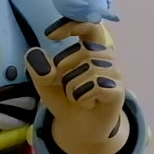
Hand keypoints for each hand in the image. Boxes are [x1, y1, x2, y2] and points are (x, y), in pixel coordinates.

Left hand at [26, 22, 127, 153]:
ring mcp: (115, 73)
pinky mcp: (118, 90)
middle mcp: (106, 56)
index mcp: (89, 48)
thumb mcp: (45, 84)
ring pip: (88, 71)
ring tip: (79, 97)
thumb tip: (35, 54)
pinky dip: (84, 98)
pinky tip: (88, 103)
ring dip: (73, 90)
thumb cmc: (65, 100)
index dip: (71, 25)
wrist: (79, 128)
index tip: (50, 36)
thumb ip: (38, 69)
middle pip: (80, 53)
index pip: (88, 25)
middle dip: (65, 74)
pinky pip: (95, 86)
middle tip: (70, 89)